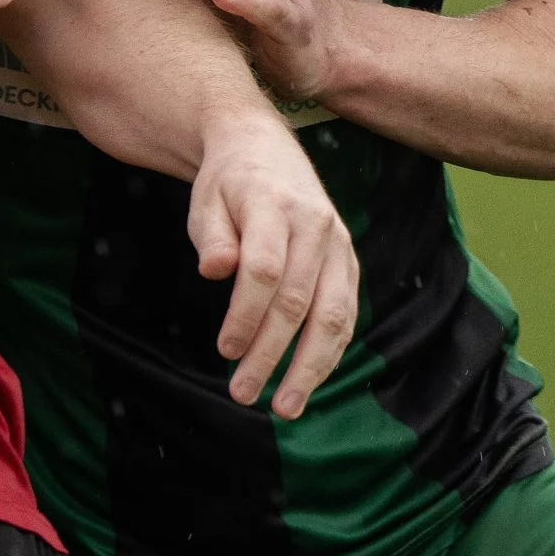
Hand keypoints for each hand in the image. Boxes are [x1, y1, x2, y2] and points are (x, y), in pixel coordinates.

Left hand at [187, 109, 359, 417]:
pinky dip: (330, 351)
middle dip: (272, 353)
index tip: (225, 351)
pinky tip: (309, 381)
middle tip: (243, 394)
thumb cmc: (227, 184)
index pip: (265, 268)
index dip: (245, 314)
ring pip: (333, 312)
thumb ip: (212, 236)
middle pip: (298, 299)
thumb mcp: (206, 200)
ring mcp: (338, 243)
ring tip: (286, 407)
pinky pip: (346, 312)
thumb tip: (215, 270)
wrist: (264, 148)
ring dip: (311, 365)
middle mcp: (316, 224)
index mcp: (276, 204)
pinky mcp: (348, 260)